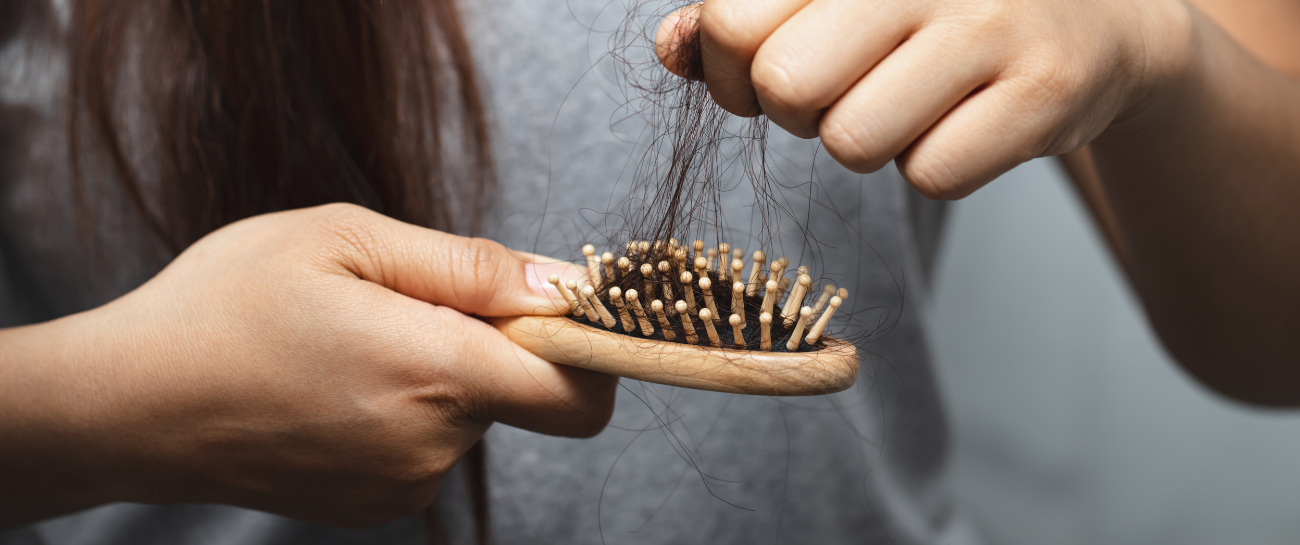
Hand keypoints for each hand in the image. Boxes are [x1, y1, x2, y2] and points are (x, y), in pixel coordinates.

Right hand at [0, 204, 613, 526]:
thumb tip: (561, 283)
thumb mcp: (345, 240)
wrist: (126, 405)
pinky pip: (424, 446)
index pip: (579, 392)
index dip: (589, 349)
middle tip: (397, 304)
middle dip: (484, 341)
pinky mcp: (372, 506)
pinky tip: (332, 385)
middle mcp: (432, 445)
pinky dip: (401, 411)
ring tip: (347, 343)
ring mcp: (402, 486)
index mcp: (437, 372)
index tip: (558, 312)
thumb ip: (468, 265)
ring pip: (466, 415)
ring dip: (434, 374)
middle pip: (518, 392)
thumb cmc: (225, 306)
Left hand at [656, 0, 1191, 197]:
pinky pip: (931, 176)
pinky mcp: (1044, 90)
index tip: (765, 67)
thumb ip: (744, 16)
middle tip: (841, 90)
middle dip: (796, 109)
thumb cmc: (936, 10)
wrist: (1095, 19)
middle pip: (785, 84)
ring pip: (852, 141)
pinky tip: (964, 121)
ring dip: (866, 141)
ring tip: (910, 101)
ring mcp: (991, 24)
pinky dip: (934, 166)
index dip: (730, 67)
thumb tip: (671, 50)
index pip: (733, 20)